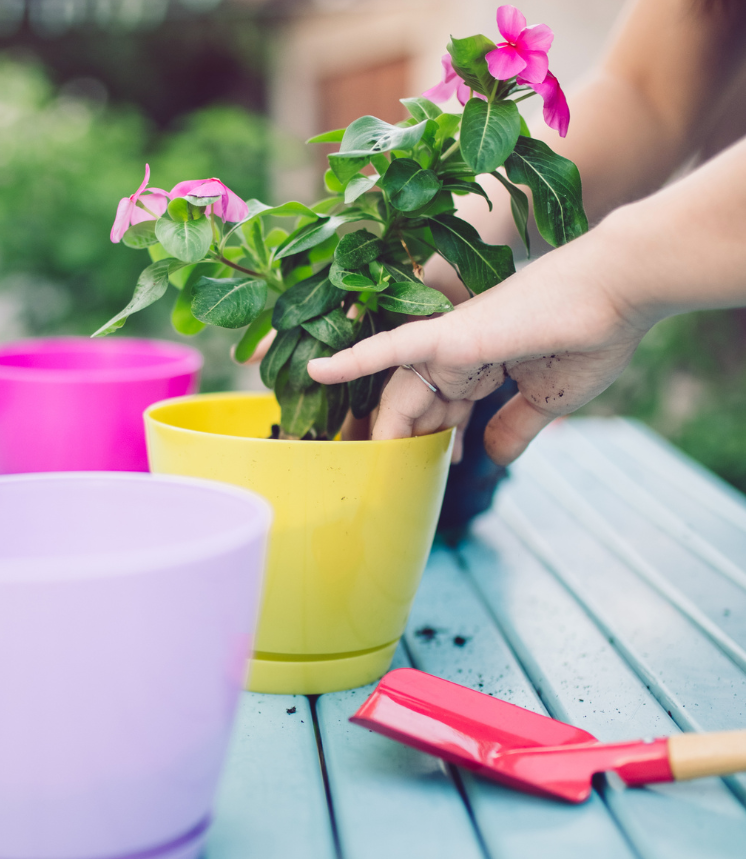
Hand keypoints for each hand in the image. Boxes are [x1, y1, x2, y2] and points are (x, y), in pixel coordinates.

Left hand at [308, 225, 650, 465]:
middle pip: (409, 409)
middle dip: (396, 447)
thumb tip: (491, 460)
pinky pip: (389, 348)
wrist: (620, 296)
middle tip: (379, 483)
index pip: (436, 415)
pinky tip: (316, 371)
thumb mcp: (545, 401)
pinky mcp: (448, 335)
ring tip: (356, 466)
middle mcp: (454, 355)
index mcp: (477, 369)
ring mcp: (447, 344)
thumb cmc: (591, 340)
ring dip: (382, 434)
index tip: (430, 474)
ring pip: (397, 397)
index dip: (429, 448)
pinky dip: (353, 360)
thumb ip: (513, 428)